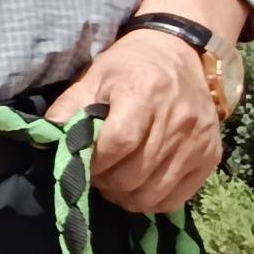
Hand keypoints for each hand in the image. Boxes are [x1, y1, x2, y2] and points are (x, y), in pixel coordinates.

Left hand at [46, 26, 224, 213]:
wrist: (179, 53)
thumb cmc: (129, 68)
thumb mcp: (93, 77)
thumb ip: (68, 109)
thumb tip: (43, 141)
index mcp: (145, 93)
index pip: (117, 144)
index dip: (94, 161)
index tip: (83, 161)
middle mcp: (177, 119)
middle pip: (134, 175)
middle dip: (106, 181)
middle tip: (98, 172)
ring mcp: (197, 141)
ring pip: (152, 194)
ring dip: (126, 196)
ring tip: (116, 180)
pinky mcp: (210, 157)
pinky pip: (175, 199)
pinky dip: (152, 200)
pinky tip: (139, 185)